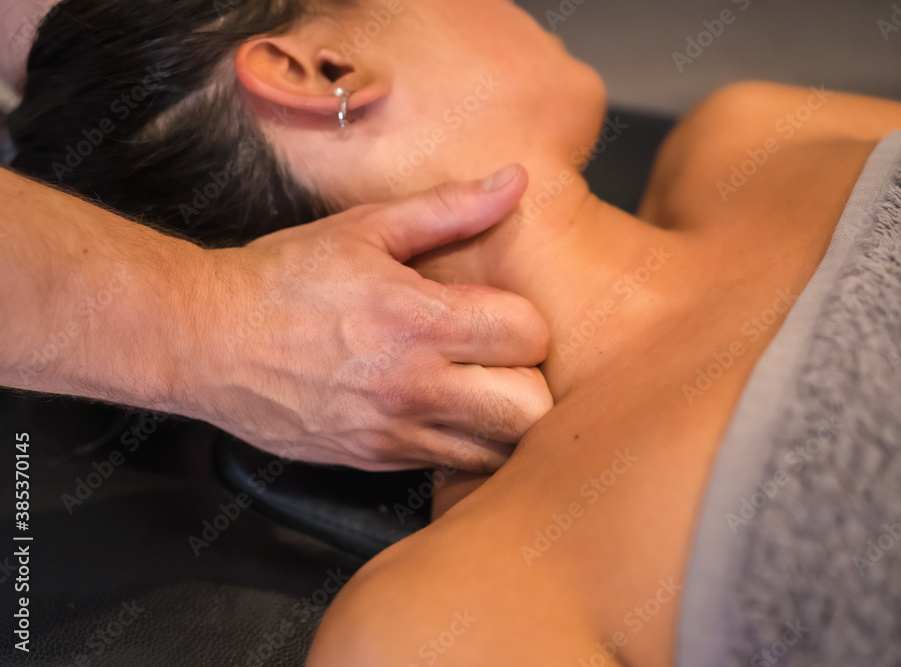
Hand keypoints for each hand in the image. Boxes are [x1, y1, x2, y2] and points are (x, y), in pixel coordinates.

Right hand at [186, 165, 552, 471]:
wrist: (204, 340)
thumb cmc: (284, 278)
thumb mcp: (364, 229)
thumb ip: (448, 209)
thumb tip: (514, 181)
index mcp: (416, 319)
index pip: (529, 337)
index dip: (526, 323)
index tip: (500, 315)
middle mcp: (412, 385)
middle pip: (529, 409)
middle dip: (530, 382)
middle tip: (503, 361)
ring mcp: (394, 432)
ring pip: (497, 453)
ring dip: (502, 421)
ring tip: (479, 389)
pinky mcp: (375, 460)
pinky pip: (449, 467)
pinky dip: (460, 443)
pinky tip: (438, 411)